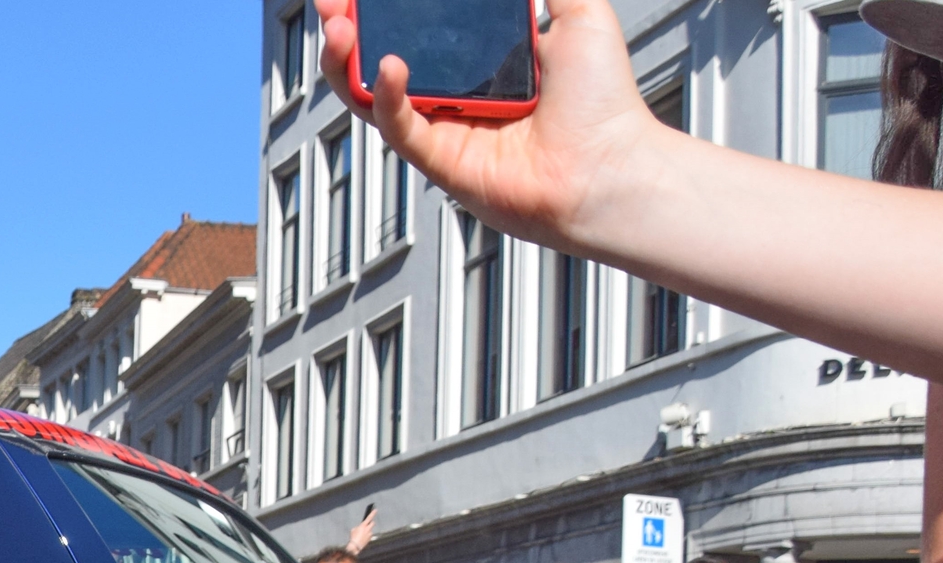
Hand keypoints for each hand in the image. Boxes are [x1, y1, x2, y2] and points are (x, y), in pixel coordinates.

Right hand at [317, 0, 667, 251]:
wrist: (611, 166)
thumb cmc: (604, 102)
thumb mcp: (582, 14)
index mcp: (479, 61)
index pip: (419, 26)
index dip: (387, 6)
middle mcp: (455, 95)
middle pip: (380, 56)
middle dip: (348, 28)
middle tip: (331, 3)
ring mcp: (443, 129)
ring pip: (373, 95)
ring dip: (346, 62)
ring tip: (338, 28)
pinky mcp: (440, 161)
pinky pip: (400, 127)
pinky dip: (385, 97)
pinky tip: (388, 64)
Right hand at [347, 507, 375, 555]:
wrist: (355, 546)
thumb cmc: (353, 537)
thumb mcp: (353, 530)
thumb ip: (358, 527)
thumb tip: (361, 528)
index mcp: (363, 525)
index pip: (369, 518)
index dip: (372, 513)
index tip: (376, 510)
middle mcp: (368, 529)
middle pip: (372, 523)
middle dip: (371, 523)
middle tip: (367, 525)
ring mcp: (370, 534)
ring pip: (370, 530)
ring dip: (367, 531)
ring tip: (361, 535)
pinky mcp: (370, 538)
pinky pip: (369, 535)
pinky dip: (367, 536)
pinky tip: (362, 538)